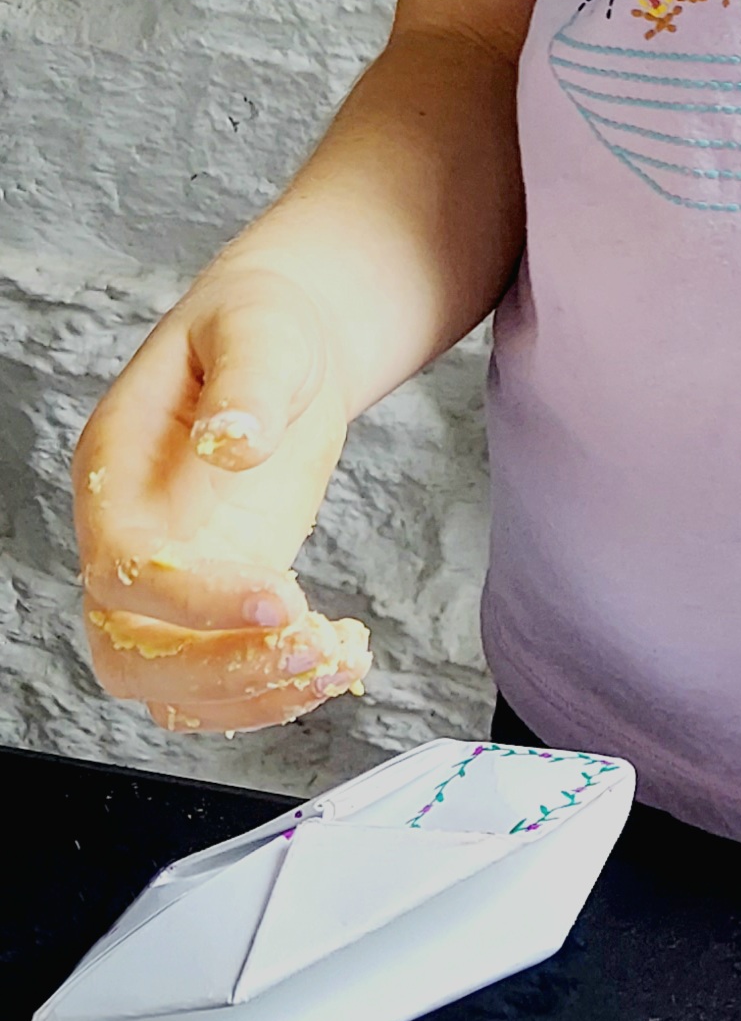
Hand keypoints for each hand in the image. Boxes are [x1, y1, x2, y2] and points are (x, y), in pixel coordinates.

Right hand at [74, 264, 370, 733]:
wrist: (288, 343)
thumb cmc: (259, 325)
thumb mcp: (259, 332)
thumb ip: (246, 387)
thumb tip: (233, 443)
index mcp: (116, 470)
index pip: (123, 566)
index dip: (190, 600)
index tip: (280, 598)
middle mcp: (129, 535)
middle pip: (128, 651)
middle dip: (216, 671)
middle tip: (312, 648)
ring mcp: (173, 577)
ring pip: (172, 685)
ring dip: (252, 695)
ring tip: (339, 660)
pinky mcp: (221, 599)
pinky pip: (224, 678)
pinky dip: (276, 690)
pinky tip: (343, 657)